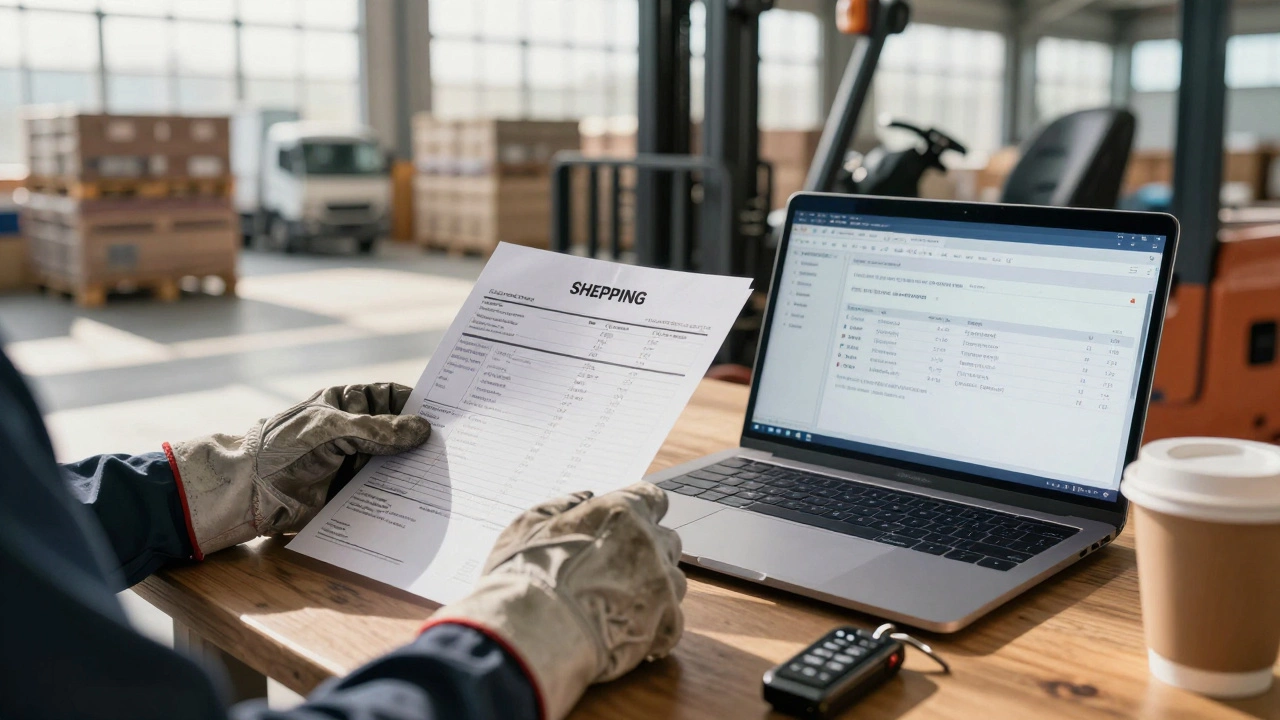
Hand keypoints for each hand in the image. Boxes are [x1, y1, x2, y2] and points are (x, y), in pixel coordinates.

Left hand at [167, 383, 431, 556]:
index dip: (421, 403)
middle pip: (401, 433)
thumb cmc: (282, 448)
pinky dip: (402, 496)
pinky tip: (424, 500)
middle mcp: (357, 432)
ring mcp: (356, 463)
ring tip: (450, 476)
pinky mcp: (354, 493)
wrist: (248, 493)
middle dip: (425, 441)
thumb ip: (376, 431)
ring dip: (417, 470)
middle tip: (460, 449)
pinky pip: (385, 492)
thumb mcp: (330, 430)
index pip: (394, 398)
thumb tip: (422, 430)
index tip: (453, 413)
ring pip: (396, 464)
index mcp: (349, 405)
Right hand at [425, 482, 686, 719]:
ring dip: (655, 588)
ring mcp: (662, 585)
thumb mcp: (530, 525)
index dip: (642, 510)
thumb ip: (561, 505)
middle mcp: (651, 543)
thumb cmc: (526, 573)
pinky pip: (673, 621)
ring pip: (674, 581)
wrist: (535, 630)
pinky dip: (655, 626)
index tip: (629, 524)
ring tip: (620, 604)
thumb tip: (583, 496)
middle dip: (649, 550)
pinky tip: (629, 631)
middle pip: (667, 540)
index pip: (653, 498)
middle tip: (617, 569)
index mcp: (623, 511)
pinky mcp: (665, 624)